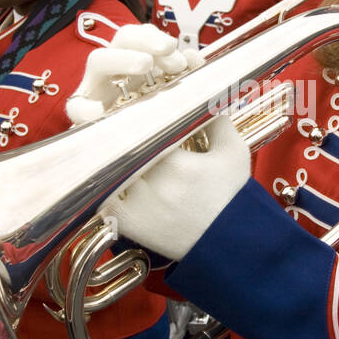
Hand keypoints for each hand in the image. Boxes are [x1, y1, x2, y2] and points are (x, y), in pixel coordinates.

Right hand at [66, 24, 203, 125]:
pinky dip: (87, 107)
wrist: (129, 162)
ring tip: (146, 65)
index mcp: (135, 62)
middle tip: (168, 49)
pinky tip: (102, 112)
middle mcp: (115, 69)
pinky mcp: (81, 113)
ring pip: (99, 60)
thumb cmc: (153, 122)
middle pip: (122, 39)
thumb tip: (194, 58)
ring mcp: (96, 87)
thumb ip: (183, 76)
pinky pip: (77, 106)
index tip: (179, 54)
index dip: (158, 38)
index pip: (142, 36)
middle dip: (145, 39)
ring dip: (123, 58)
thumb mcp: (172, 96)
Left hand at [100, 114, 248, 260]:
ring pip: (113, 171)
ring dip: (115, 162)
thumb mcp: (233, 153)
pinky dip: (106, 190)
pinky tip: (113, 181)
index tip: (140, 115)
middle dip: (126, 140)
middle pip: (126, 149)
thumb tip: (204, 97)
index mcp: (176, 161)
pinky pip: (105, 200)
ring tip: (118, 152)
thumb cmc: (232, 196)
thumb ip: (217, 121)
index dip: (140, 120)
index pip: (145, 128)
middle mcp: (152, 182)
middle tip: (126, 131)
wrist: (230, 242)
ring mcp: (137, 205)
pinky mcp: (128, 224)